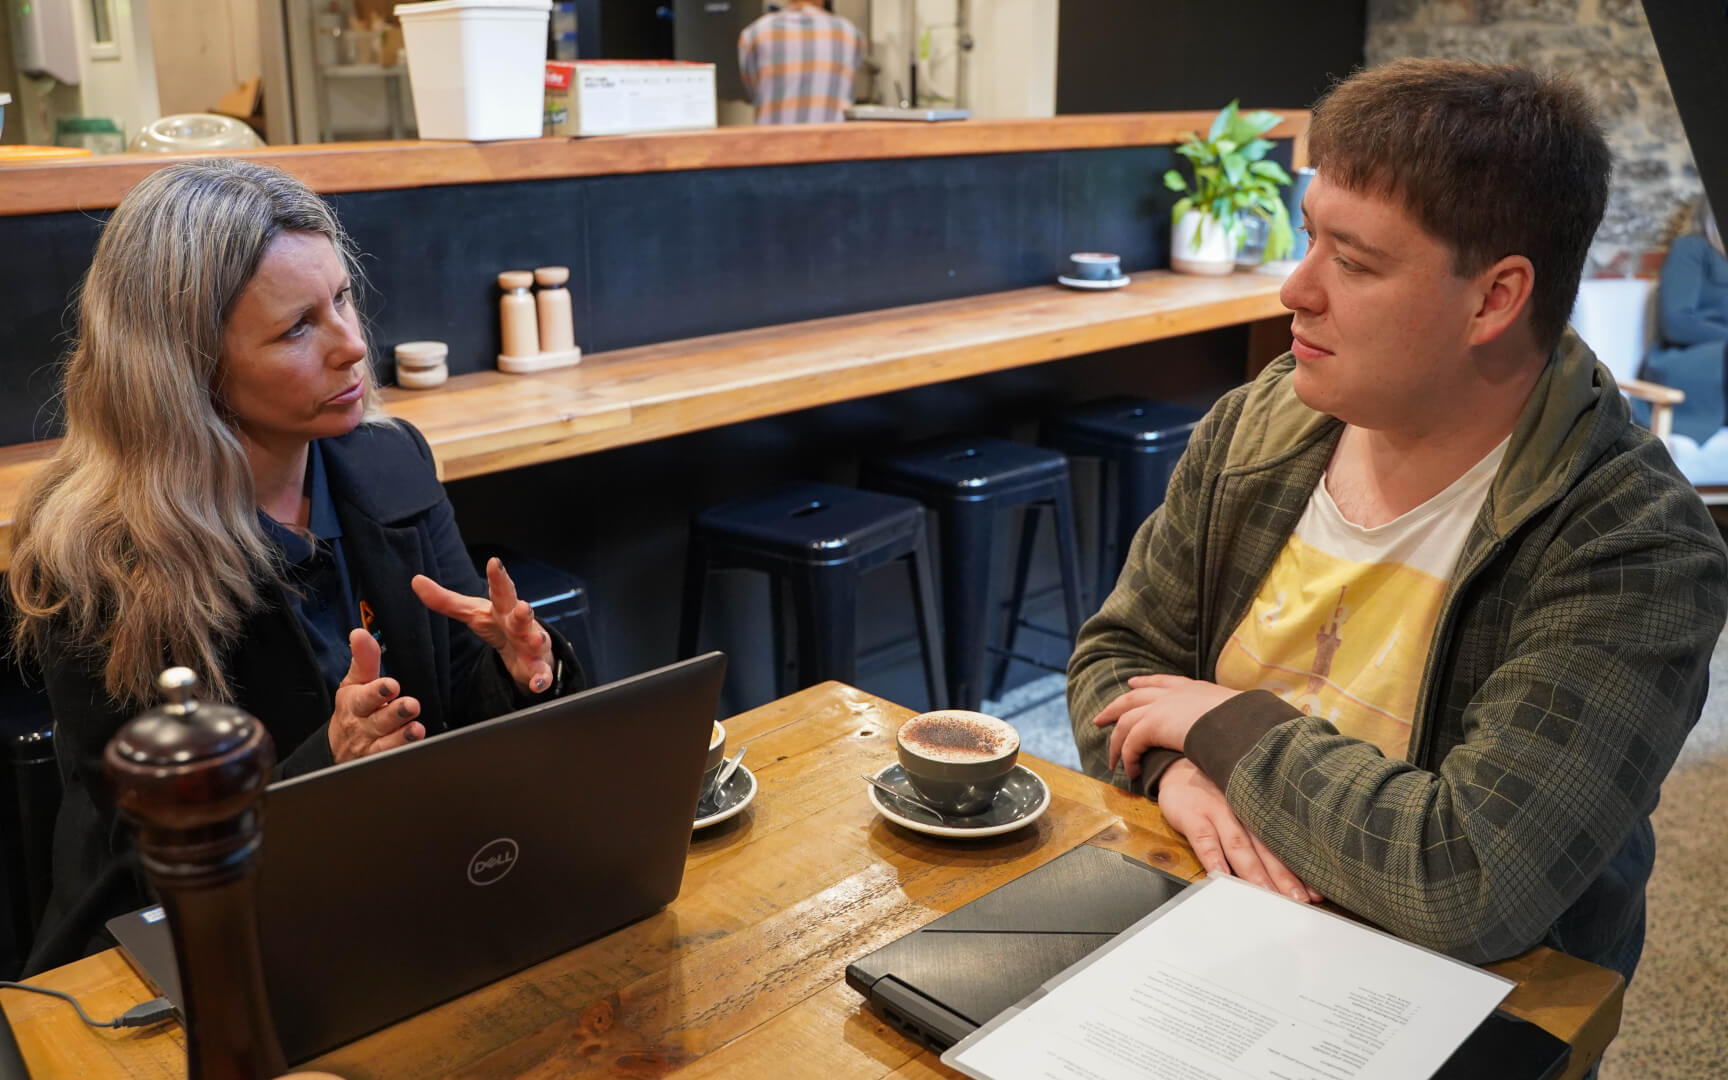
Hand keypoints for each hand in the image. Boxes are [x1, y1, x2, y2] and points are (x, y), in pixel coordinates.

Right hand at [328, 628, 423, 763]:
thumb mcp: (355, 682)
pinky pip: (390, 759)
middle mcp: (361, 725)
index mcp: (353, 702)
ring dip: (402, 736)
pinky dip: (402, 753)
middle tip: (411, 705)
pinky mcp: (378, 761)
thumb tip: (360, 632)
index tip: (392, 684)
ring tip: (416, 729)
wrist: (338, 747)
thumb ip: (364, 659)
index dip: (377, 691)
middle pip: (377, 721)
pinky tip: (416, 745)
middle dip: (394, 713)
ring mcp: (369, 746)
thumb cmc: (353, 708)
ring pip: (385, 743)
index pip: (364, 696)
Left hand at [411, 557, 553, 695]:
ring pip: (537, 642)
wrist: (529, 651)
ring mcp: (533, 645)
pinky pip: (542, 674)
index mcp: (503, 608)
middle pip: (523, 616)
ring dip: (536, 640)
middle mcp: (521, 624)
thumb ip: (446, 600)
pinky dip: (541, 679)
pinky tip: (537, 685)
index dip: (498, 577)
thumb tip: (415, 580)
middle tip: (523, 606)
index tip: (494, 563)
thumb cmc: (499, 625)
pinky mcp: (538, 668)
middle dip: (524, 612)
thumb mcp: (472, 613)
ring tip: (535, 640)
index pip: (501, 590)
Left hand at [1091, 674, 1238, 778]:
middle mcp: (1174, 694)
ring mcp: (1160, 706)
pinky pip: (1131, 744)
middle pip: (1134, 697)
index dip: (1146, 682)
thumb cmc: (1249, 724)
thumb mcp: (1239, 716)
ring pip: (1125, 721)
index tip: (1132, 683)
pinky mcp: (1152, 724)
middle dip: (1115, 707)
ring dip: (1116, 743)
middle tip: (1100, 718)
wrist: (1242, 723)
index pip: (1163, 681)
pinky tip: (1131, 772)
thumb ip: (1231, 722)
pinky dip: (1128, 758)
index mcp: (1194, 689)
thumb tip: (1242, 734)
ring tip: (1112, 761)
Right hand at [1157, 759, 1321, 902]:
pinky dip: (1213, 857)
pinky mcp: (1194, 815)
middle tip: (1298, 900)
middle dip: (1284, 878)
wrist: (1178, 767)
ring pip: (1239, 846)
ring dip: (1253, 871)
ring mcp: (1219, 813)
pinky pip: (1204, 839)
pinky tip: (1221, 874)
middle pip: (1267, 850)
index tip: (1316, 892)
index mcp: (1260, 814)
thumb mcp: (1245, 804)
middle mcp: (1244, 814)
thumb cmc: (1217, 791)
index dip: (1300, 870)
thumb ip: (1263, 831)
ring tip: (1266, 892)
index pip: (1283, 846)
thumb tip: (1292, 865)